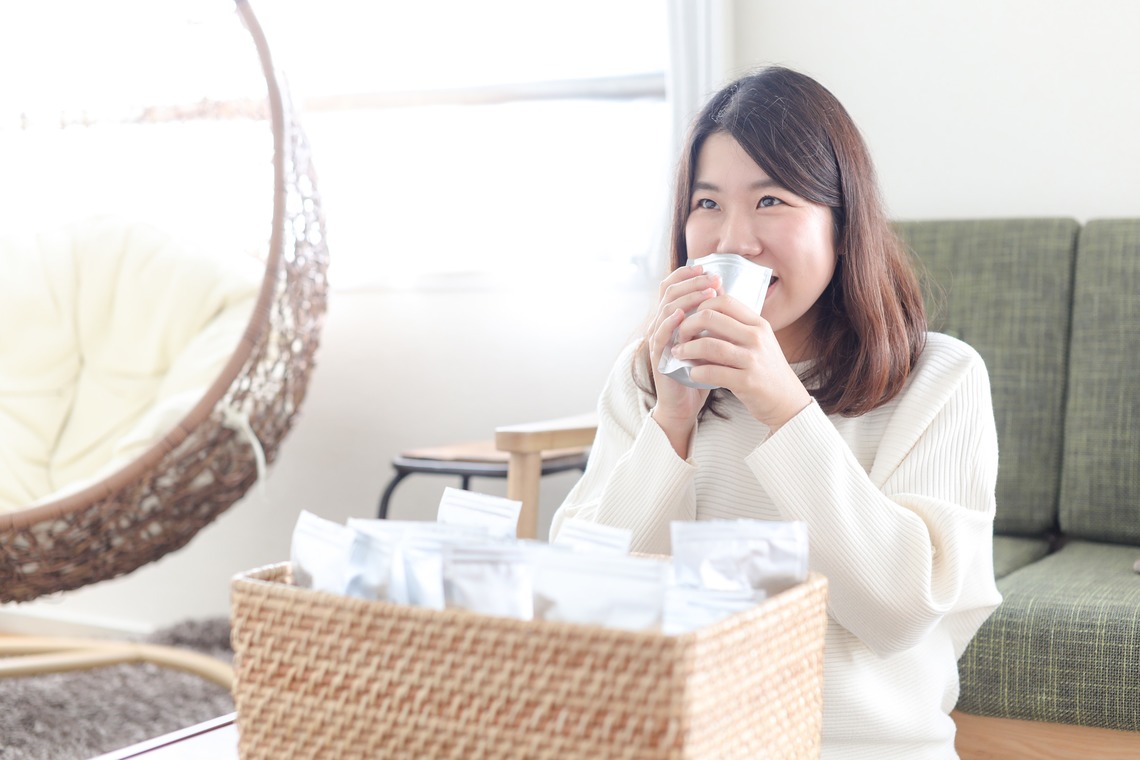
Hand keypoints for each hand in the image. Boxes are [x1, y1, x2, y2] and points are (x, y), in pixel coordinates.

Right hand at [647, 264, 718, 454]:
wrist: (685, 404)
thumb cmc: (698, 371)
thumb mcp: (707, 339)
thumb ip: (710, 318)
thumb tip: (725, 292)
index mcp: (670, 318)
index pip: (672, 286)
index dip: (687, 274)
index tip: (708, 268)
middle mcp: (660, 324)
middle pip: (669, 292)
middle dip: (692, 282)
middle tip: (712, 278)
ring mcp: (656, 340)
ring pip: (665, 309)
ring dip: (687, 298)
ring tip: (707, 292)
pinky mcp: (657, 356)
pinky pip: (660, 334)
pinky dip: (670, 322)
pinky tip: (682, 315)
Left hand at [668, 294, 811, 430]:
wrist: (786, 401)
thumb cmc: (766, 369)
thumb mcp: (758, 340)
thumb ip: (737, 324)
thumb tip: (712, 299)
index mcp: (758, 324)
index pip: (724, 301)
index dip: (701, 305)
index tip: (690, 317)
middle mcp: (756, 337)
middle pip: (711, 318)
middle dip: (687, 325)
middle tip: (679, 335)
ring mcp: (753, 359)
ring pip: (709, 345)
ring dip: (687, 348)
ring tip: (678, 353)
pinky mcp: (747, 381)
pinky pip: (713, 372)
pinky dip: (697, 372)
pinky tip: (692, 373)